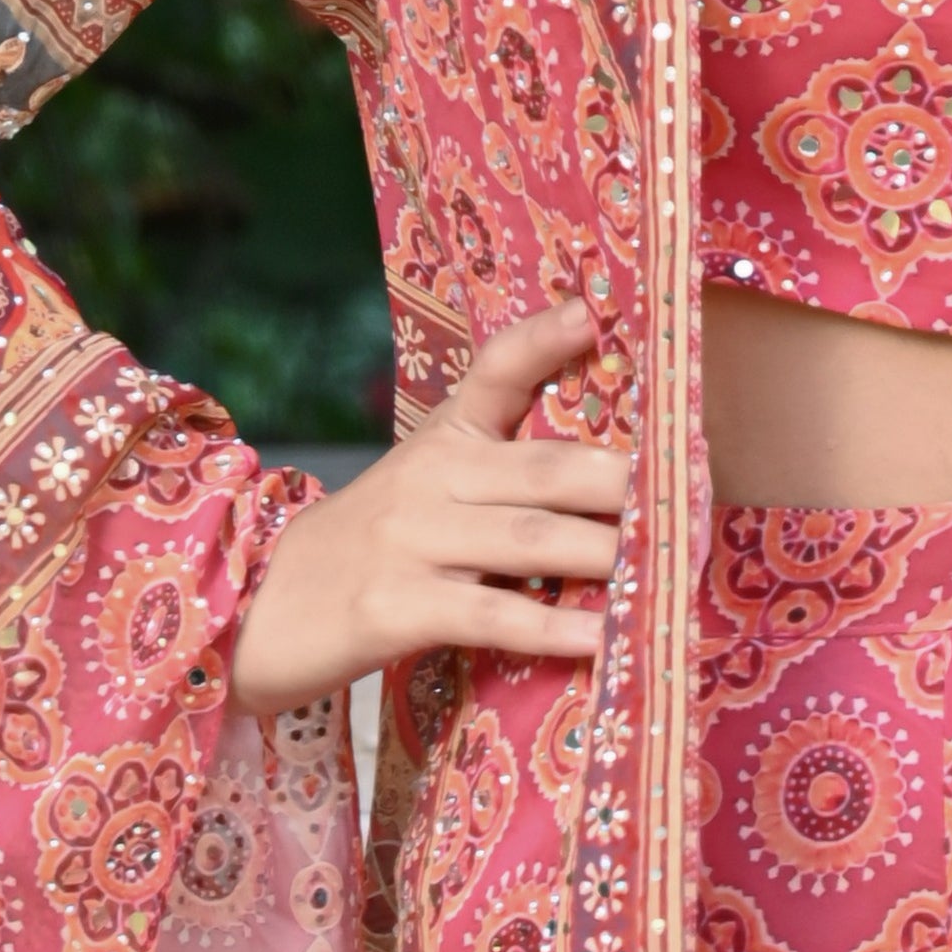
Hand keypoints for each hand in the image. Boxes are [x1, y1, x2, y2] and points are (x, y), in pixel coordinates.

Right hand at [230, 301, 633, 714]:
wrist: (250, 610)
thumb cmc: (362, 552)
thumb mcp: (421, 488)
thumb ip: (499, 473)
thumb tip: (610, 480)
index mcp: (441, 438)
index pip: (497, 369)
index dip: (546, 337)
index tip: (596, 312)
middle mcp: (429, 477)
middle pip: (552, 467)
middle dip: (634, 484)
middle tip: (701, 498)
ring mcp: (411, 542)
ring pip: (536, 540)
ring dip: (612, 554)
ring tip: (671, 568)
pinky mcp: (395, 608)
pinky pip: (495, 614)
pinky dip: (558, 628)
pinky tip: (607, 639)